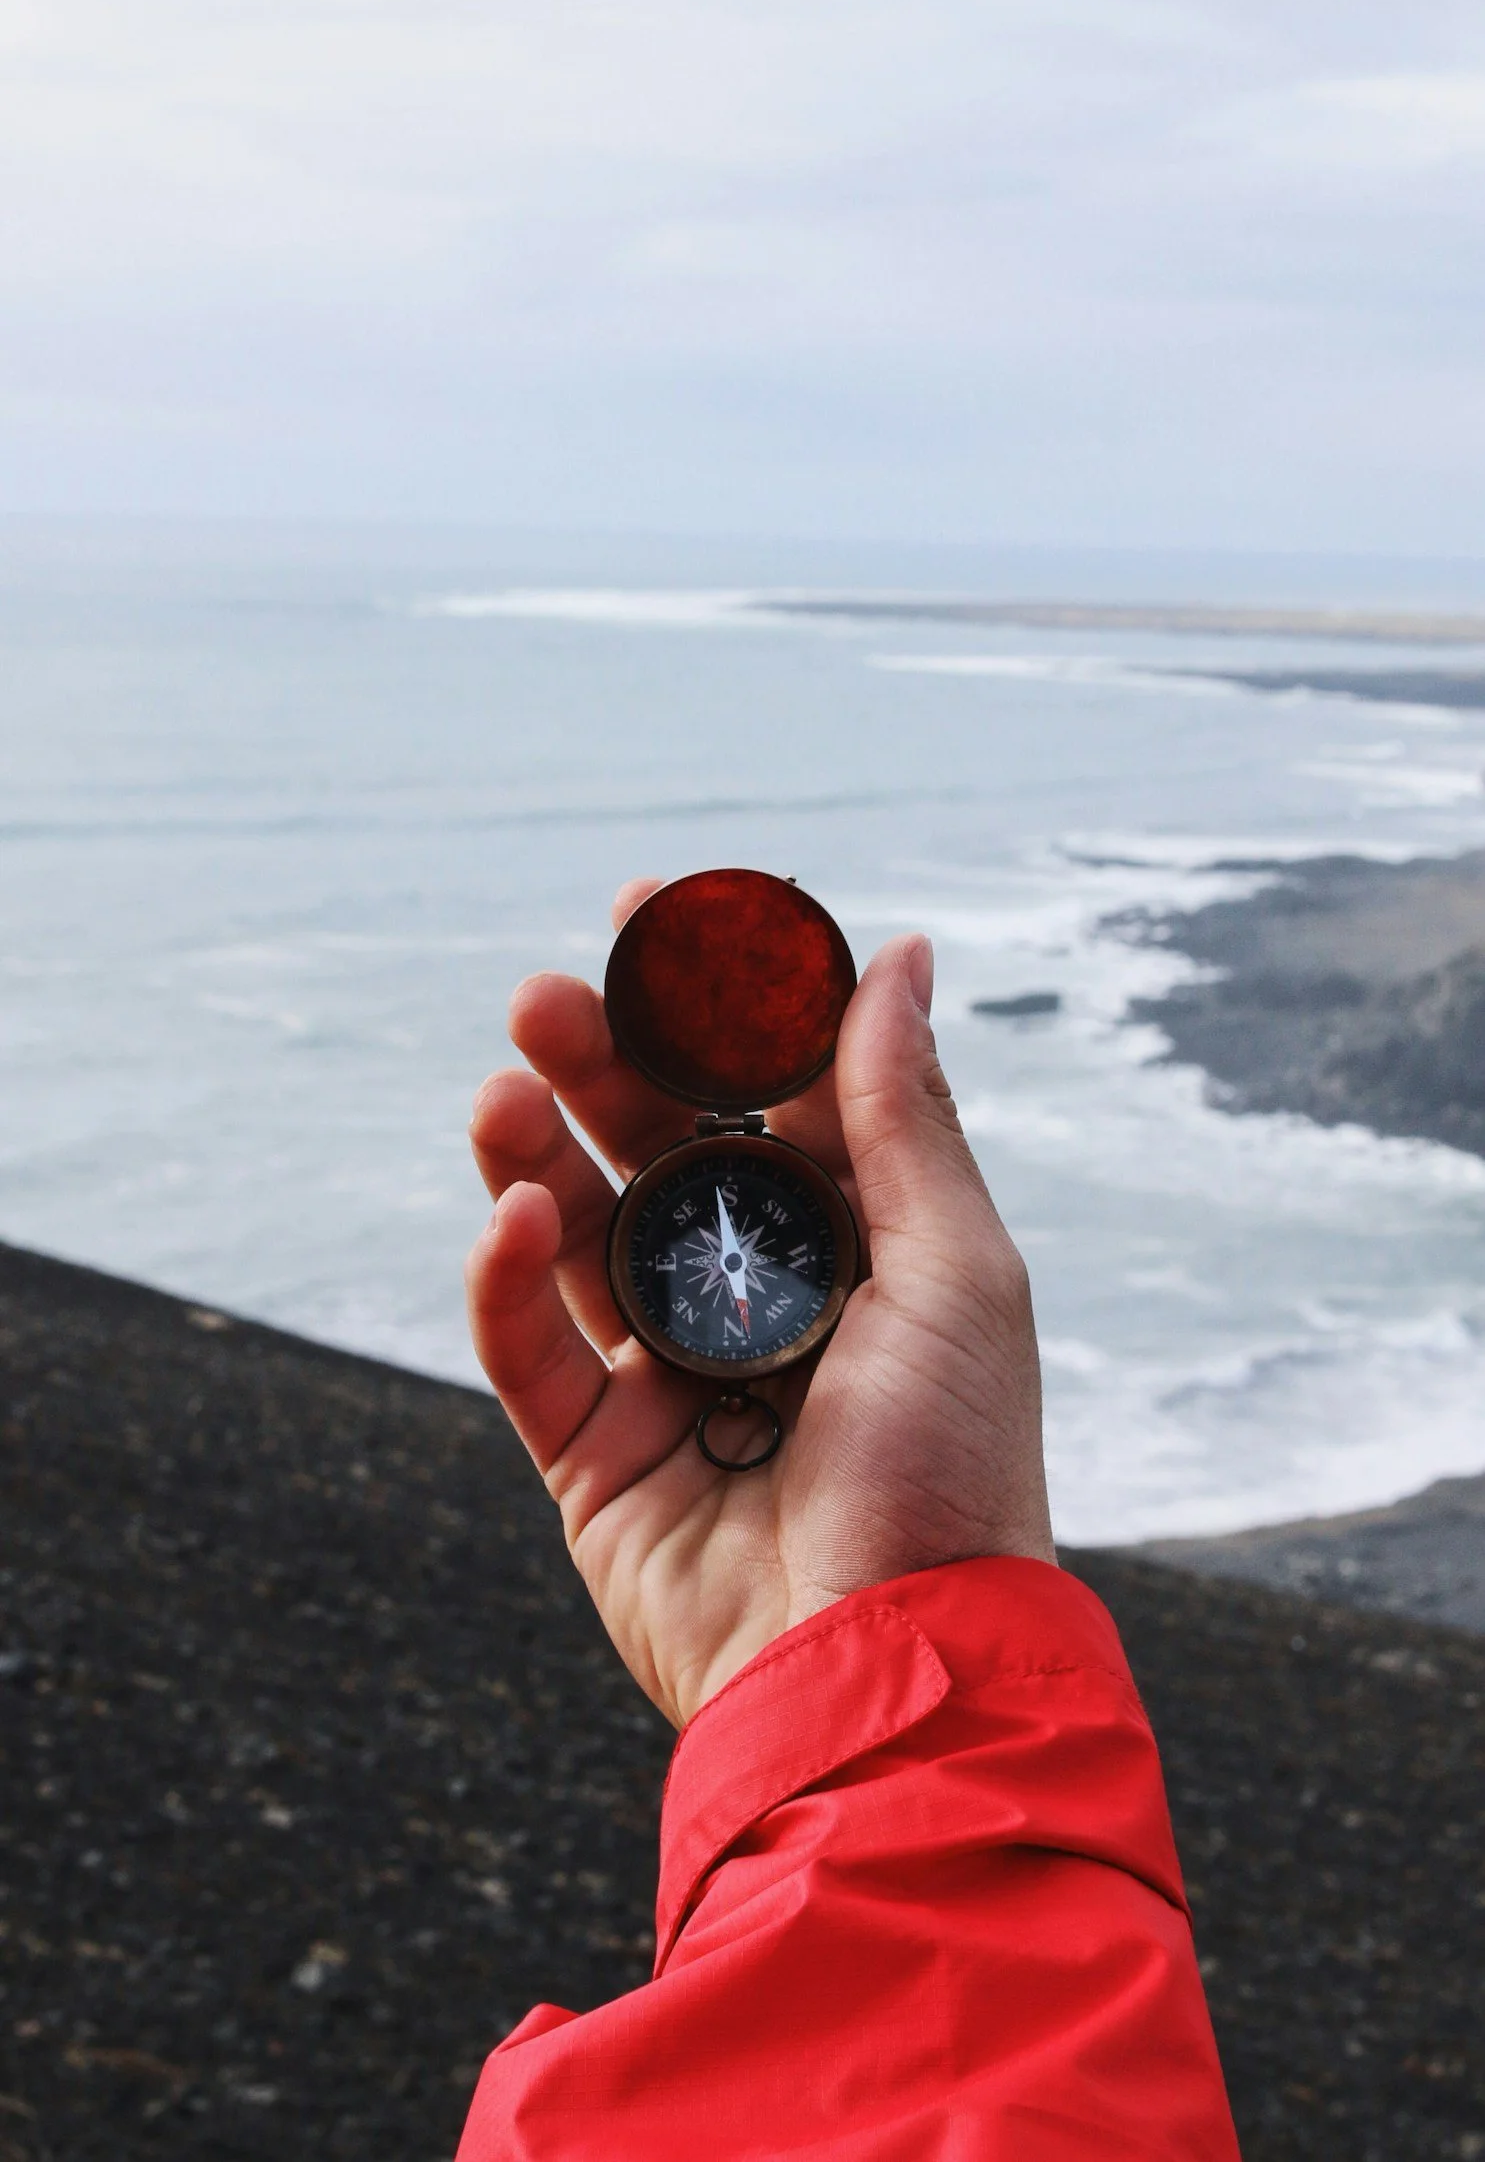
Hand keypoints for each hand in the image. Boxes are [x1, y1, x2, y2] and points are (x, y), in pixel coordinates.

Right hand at [467, 879, 1054, 1729]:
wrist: (886, 1677)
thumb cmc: (954, 1474)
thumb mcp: (953, 1271)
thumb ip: (901, 1113)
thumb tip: (898, 952)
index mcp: (856, 1244)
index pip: (766, 1095)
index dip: (710, 1004)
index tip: (654, 913)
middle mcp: (759, 1296)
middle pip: (657, 1153)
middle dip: (602, 1068)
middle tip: (547, 997)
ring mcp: (670, 1375)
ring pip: (580, 1237)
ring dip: (536, 1155)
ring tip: (503, 1088)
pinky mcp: (596, 1457)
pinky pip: (533, 1352)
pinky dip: (507, 1283)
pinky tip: (509, 1217)